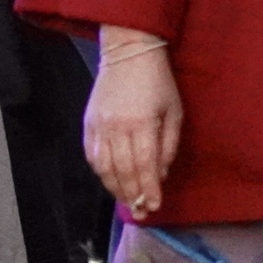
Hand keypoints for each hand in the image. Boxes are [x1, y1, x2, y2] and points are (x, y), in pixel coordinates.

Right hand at [83, 29, 183, 215]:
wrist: (127, 51)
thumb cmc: (157, 81)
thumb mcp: (174, 111)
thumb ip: (168, 145)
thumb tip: (160, 174)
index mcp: (142, 123)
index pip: (144, 165)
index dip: (149, 189)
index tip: (154, 206)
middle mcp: (117, 127)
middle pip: (123, 171)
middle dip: (133, 195)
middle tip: (140, 211)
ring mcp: (99, 125)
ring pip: (103, 167)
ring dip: (115, 188)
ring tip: (126, 200)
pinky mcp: (88, 122)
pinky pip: (91, 155)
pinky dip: (100, 172)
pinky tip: (110, 180)